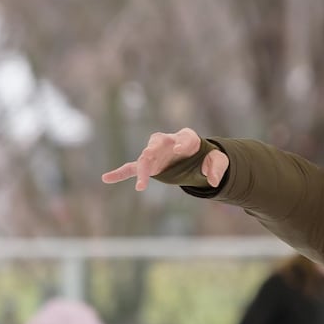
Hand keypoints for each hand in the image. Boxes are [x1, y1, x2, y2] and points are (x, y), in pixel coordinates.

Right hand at [101, 128, 228, 190]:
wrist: (193, 159)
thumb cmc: (205, 157)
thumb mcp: (217, 161)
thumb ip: (217, 167)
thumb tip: (213, 180)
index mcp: (186, 138)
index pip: (183, 137)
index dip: (181, 142)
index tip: (180, 149)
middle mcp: (167, 142)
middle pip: (157, 143)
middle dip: (153, 150)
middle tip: (149, 159)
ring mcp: (156, 153)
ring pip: (145, 157)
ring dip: (142, 169)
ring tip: (141, 186)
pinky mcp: (149, 165)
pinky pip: (131, 168)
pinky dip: (119, 173)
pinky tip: (106, 178)